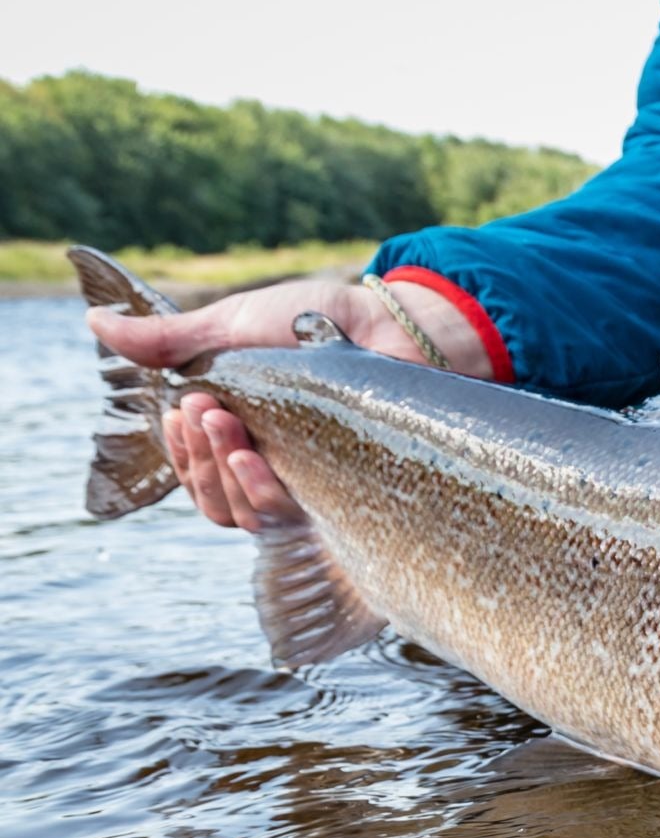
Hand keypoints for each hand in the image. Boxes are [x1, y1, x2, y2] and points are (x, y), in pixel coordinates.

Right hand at [85, 275, 492, 531]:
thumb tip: (92, 322)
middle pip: (216, 503)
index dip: (180, 456)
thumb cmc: (314, 322)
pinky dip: (260, 489)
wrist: (389, 322)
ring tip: (224, 424)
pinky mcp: (343, 493)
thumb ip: (168, 340)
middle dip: (197, 459)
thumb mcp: (231, 325)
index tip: (179, 414)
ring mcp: (310, 484)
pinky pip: (290, 515)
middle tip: (202, 410)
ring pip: (246, 515)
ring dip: (222, 473)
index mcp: (243, 439)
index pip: (198, 478)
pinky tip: (253, 458)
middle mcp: (275, 471)